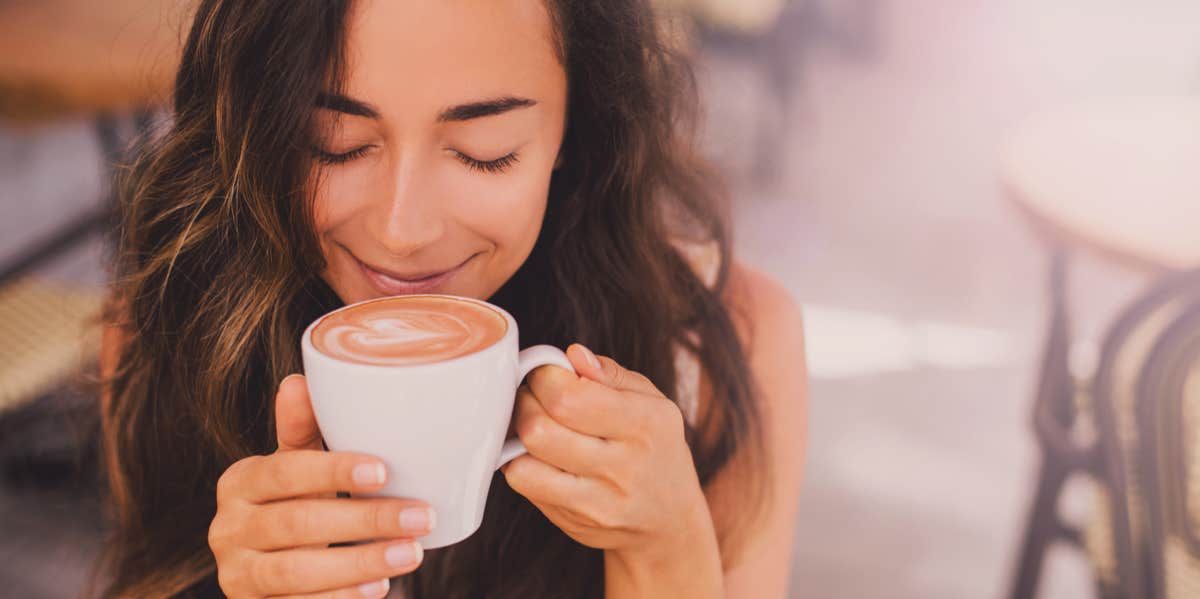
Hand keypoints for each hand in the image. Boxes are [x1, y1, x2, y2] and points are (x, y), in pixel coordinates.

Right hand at [207, 375, 433, 598]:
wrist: (272, 576)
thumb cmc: (295, 506)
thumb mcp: (297, 468)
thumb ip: (302, 431)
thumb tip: (298, 380)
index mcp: (239, 482)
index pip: (284, 471)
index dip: (333, 471)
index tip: (383, 471)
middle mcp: (227, 528)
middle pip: (297, 523)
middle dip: (364, 520)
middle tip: (421, 517)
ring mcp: (236, 575)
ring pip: (296, 571)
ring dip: (359, 562)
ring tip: (410, 554)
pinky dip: (340, 598)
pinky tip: (378, 587)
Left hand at [501, 344, 711, 563]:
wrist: (669, 521)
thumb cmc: (655, 449)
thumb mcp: (652, 402)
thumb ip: (610, 374)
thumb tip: (573, 355)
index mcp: (646, 424)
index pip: (569, 397)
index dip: (545, 377)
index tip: (548, 373)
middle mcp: (624, 466)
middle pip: (539, 429)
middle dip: (525, 401)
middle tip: (536, 396)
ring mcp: (597, 501)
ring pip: (523, 461)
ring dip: (518, 434)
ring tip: (536, 423)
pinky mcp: (573, 522)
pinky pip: (524, 484)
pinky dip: (520, 462)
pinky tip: (538, 454)